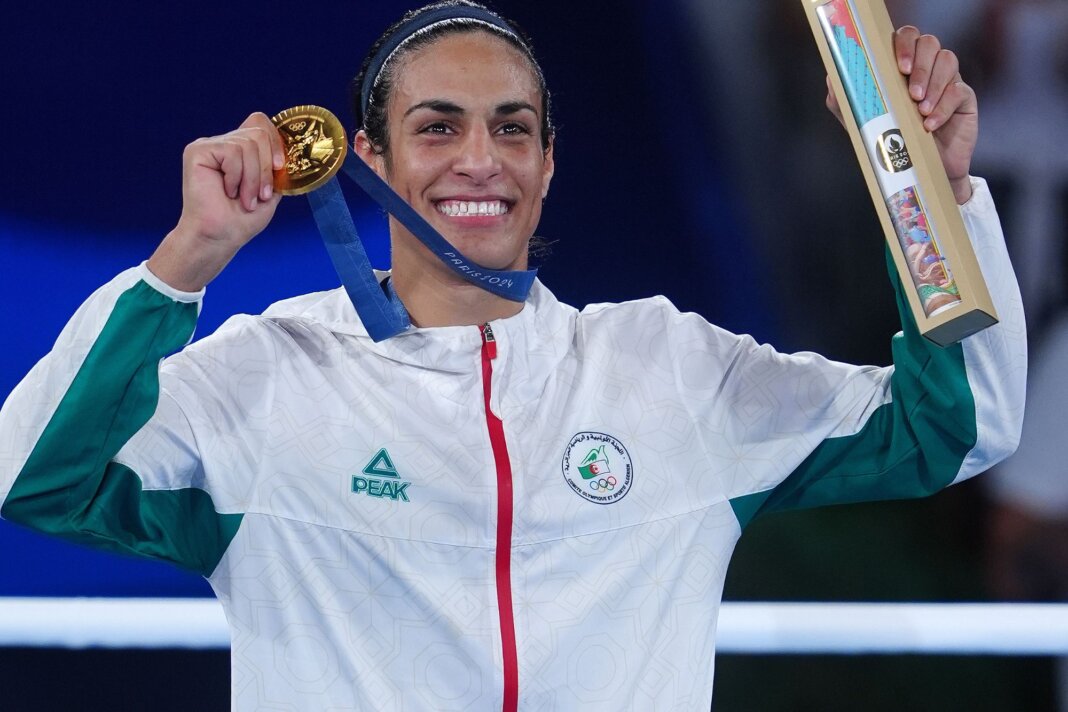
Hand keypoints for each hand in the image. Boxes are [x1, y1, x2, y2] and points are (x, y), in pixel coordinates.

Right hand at [148, 113, 285, 290]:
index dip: (275, 140)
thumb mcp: (271, 190)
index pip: (260, 123)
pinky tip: (228, 191)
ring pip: (247, 144)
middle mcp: (225, 143)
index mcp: (241, 150)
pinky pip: (231, 152)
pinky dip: (236, 176)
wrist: (221, 236)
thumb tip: (291, 152)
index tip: (280, 167)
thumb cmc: (242, 219)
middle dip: (265, 168)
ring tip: (244, 199)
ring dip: (252, 178)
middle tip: (261, 194)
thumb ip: (277, 168)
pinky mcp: (198, 151)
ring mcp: (210, 145)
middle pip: (258, 132)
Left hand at [826, 26, 977, 204]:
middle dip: (920, 65)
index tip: (899, 67)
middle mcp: (925, 68)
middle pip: (929, 43)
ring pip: (947, 60)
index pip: (906, 37)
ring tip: (919, 110)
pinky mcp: (964, 98)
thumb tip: (832, 78)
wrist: (922, 172)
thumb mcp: (862, 122)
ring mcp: (947, 80)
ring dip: (932, 84)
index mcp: (901, 67)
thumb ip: (844, 99)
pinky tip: (929, 125)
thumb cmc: (893, 143)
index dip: (904, 44)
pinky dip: (944, 107)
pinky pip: (959, 90)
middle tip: (911, 93)